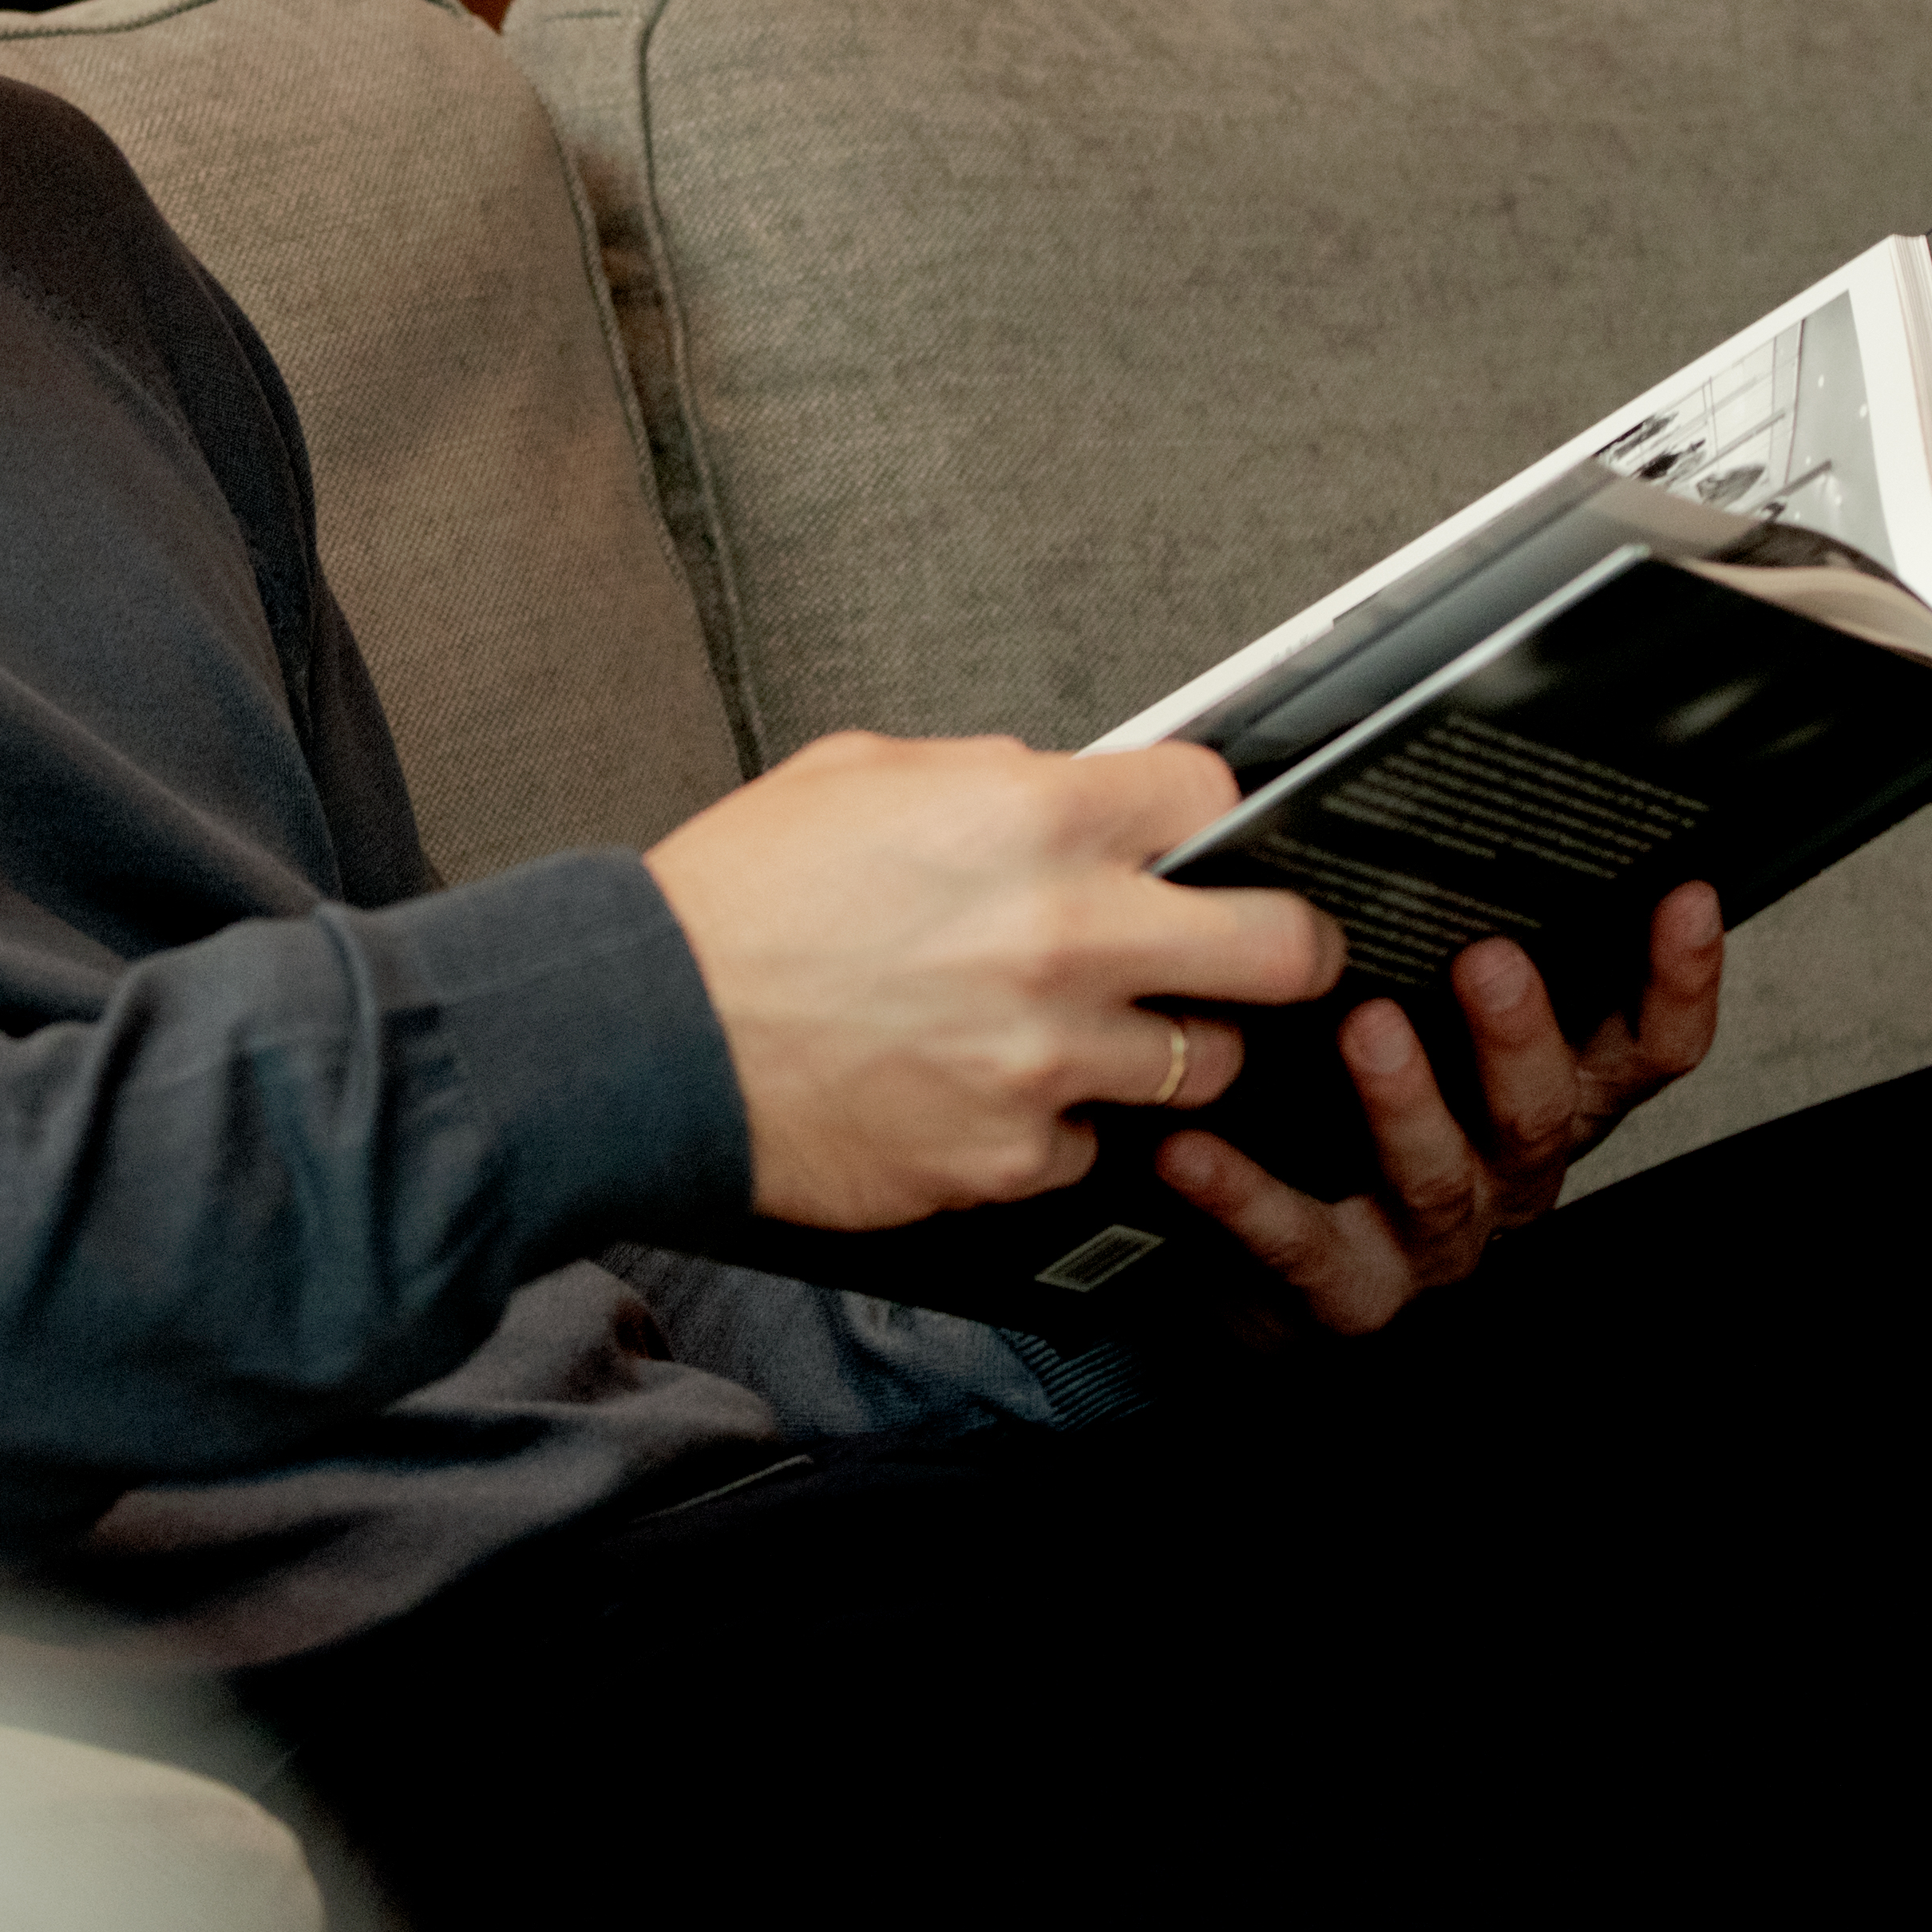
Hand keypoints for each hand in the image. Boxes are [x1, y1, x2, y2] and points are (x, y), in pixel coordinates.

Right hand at [646, 732, 1345, 1229]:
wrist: (643, 1035)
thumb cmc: (737, 900)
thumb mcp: (864, 773)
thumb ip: (998, 780)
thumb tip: (1077, 791)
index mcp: (1033, 817)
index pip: (1216, 802)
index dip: (1212, 821)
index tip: (1203, 843)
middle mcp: (1063, 937)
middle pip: (1281, 951)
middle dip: (1288, 950)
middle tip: (1268, 956)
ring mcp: (1044, 1060)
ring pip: (1204, 1068)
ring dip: (1171, 1050)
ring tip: (1107, 1033)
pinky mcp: (1007, 1158)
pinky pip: (1093, 1148)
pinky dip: (1062, 1127)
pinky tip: (1001, 1093)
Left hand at [1145, 884, 1723, 1335]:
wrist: (1267, 1271)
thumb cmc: (1351, 1110)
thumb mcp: (1429, 1027)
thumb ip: (1448, 947)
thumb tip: (1440, 809)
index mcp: (1548, 1099)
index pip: (1648, 1048)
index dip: (1678, 980)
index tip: (1682, 894)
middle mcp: (1508, 1172)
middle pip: (1544, 1110)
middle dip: (1519, 1035)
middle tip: (1490, 958)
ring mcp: (1432, 1240)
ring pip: (1435, 1175)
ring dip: (1403, 1101)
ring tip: (1364, 1029)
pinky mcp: (1344, 1292)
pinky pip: (1296, 1240)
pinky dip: (1244, 1193)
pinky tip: (1193, 1145)